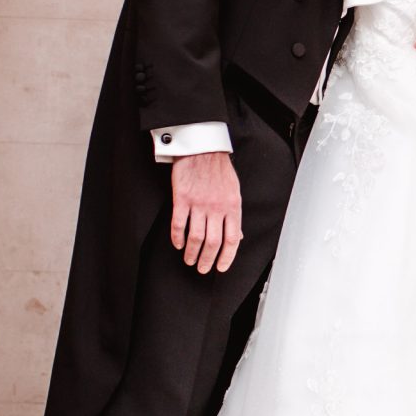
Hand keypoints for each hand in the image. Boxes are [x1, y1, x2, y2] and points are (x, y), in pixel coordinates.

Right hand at [168, 151, 244, 271]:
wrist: (202, 147)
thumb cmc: (219, 168)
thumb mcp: (234, 190)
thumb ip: (234, 214)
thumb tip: (237, 236)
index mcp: (232, 206)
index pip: (232, 239)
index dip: (227, 257)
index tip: (220, 268)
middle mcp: (217, 207)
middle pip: (213, 242)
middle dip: (207, 260)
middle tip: (202, 268)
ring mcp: (199, 203)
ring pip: (196, 237)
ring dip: (192, 252)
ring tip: (189, 260)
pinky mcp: (182, 198)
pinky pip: (179, 224)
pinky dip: (178, 238)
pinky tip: (178, 244)